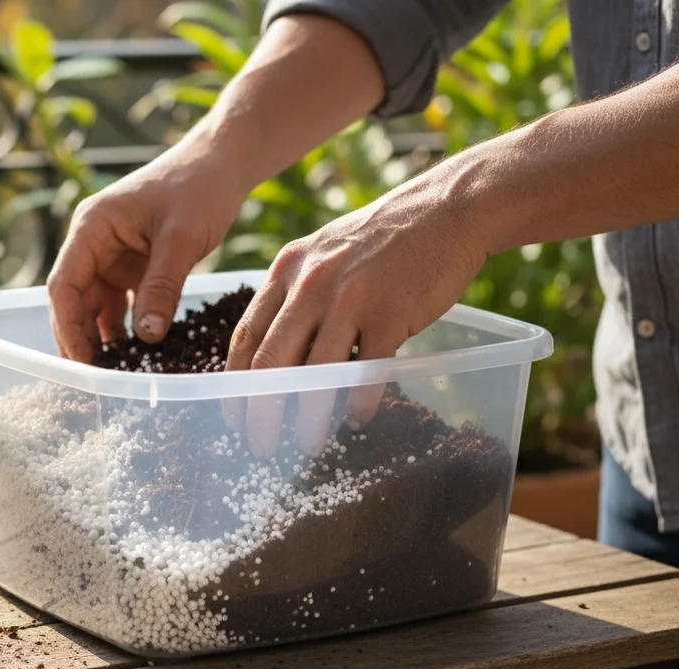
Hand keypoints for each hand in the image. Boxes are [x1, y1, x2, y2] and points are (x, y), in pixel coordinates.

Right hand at [48, 142, 246, 361]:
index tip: (82, 361)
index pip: (64, 284)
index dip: (67, 326)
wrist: (221, 164)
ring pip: (95, 305)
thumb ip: (162, 287)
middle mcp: (95, 243)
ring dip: (101, 338)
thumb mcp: (182, 239)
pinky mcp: (134, 266)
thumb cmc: (199, 187)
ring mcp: (113, 255)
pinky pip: (121, 303)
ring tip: (111, 375)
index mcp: (92, 228)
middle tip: (92, 380)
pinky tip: (134, 354)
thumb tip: (146, 338)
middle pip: (74, 299)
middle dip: (80, 339)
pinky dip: (125, 328)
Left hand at [223, 165, 492, 457]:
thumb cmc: (383, 239)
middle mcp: (309, 284)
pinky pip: (367, 372)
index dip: (233, 385)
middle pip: (268, 364)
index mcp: (285, 271)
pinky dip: (359, 403)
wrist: (446, 209)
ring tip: (306, 447)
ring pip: (314, 375)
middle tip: (259, 448)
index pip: (243, 338)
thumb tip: (275, 352)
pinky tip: (358, 420)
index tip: (233, 418)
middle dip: (259, 415)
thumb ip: (295, 293)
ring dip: (307, 421)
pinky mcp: (390, 313)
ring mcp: (349, 298)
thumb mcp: (323, 252)